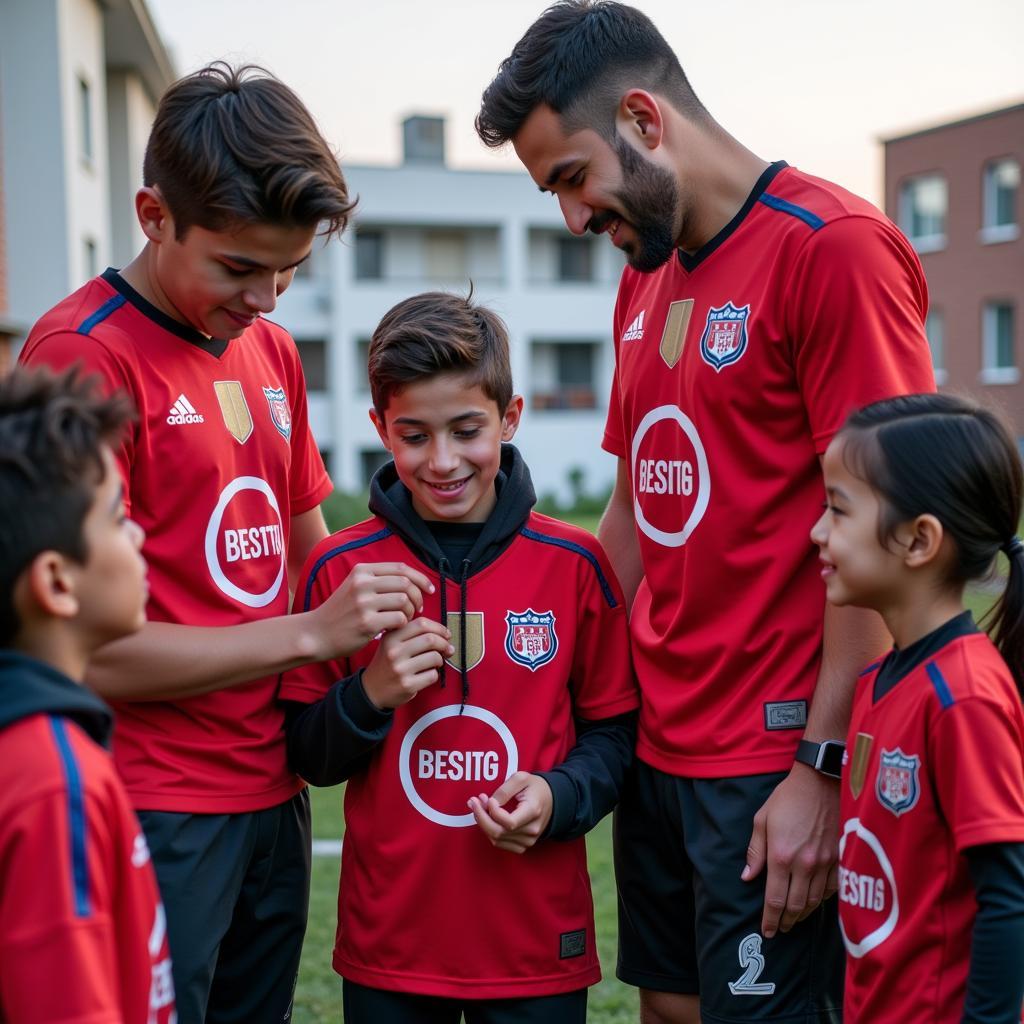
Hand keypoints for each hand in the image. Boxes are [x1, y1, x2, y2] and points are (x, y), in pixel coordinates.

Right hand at [310, 562, 434, 658]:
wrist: (316, 634)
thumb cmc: (340, 613)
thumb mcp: (354, 587)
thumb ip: (378, 580)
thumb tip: (411, 579)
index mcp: (362, 571)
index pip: (401, 568)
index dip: (420, 578)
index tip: (429, 590)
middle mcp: (363, 583)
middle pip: (405, 583)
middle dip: (417, 597)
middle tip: (418, 609)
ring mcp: (364, 603)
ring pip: (404, 600)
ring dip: (410, 612)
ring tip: (404, 619)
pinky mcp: (367, 623)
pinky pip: (399, 619)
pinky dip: (402, 624)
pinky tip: (395, 628)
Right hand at [361, 617, 450, 709]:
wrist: (372, 690)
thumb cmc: (388, 664)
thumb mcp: (392, 643)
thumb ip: (414, 635)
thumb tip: (445, 636)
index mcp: (391, 637)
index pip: (421, 624)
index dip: (439, 628)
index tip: (446, 634)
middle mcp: (394, 651)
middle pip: (430, 639)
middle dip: (444, 643)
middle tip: (447, 648)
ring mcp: (400, 669)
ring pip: (434, 657)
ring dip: (440, 660)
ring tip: (435, 662)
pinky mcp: (407, 685)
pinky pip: (432, 675)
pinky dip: (434, 674)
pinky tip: (426, 674)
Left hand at [467, 772, 552, 853]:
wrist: (551, 800)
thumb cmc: (535, 787)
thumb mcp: (521, 778)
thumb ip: (504, 790)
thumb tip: (489, 804)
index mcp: (533, 811)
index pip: (509, 822)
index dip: (493, 812)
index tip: (488, 798)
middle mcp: (532, 830)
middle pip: (499, 833)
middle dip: (481, 817)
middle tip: (474, 801)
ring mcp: (528, 841)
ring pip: (496, 839)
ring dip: (483, 823)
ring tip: (480, 806)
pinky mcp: (523, 845)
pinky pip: (500, 844)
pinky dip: (489, 832)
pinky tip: (487, 818)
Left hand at [741, 764, 839, 937]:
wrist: (820, 783)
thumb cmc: (787, 799)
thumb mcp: (762, 820)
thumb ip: (755, 851)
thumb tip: (747, 877)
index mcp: (781, 856)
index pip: (774, 899)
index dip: (770, 919)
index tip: (767, 932)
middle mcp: (804, 865)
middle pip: (796, 906)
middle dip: (786, 922)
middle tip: (779, 930)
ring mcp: (825, 864)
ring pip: (815, 902)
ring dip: (804, 915)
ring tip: (794, 920)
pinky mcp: (840, 859)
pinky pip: (832, 889)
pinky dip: (822, 900)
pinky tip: (815, 902)